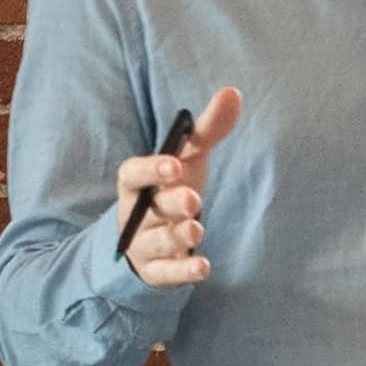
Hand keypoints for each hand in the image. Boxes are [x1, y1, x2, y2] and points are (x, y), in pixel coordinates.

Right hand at [117, 83, 244, 288]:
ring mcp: (143, 245)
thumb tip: (232, 91)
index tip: (174, 165)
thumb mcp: (189, 159)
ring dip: (176, 236)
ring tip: (196, 229)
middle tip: (193, 199)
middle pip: (150, 208)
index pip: (133, 174)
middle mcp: (136, 214)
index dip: (151, 169)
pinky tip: (203, 267)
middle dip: (170, 203)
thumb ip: (207, 129)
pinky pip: (166, 274)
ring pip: (156, 241)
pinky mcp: (156, 272)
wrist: (154, 242)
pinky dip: (183, 272)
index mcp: (137, 184)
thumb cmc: (172, 190)